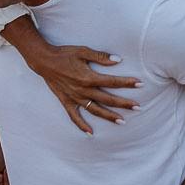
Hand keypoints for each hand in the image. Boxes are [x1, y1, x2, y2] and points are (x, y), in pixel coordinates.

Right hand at [4, 26, 140, 132]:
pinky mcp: (66, 102)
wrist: (44, 61)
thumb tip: (117, 60)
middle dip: (124, 103)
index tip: (140, 84)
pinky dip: (82, 126)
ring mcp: (75, 98)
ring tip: (122, 121)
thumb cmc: (64, 54)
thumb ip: (100, 56)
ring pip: (95, 110)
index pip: (112, 81)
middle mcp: (83, 90)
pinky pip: (74, 117)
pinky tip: (91, 134)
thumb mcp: (83, 51)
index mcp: (88, 77)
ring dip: (109, 116)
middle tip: (138, 107)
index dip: (127, 82)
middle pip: (107, 99)